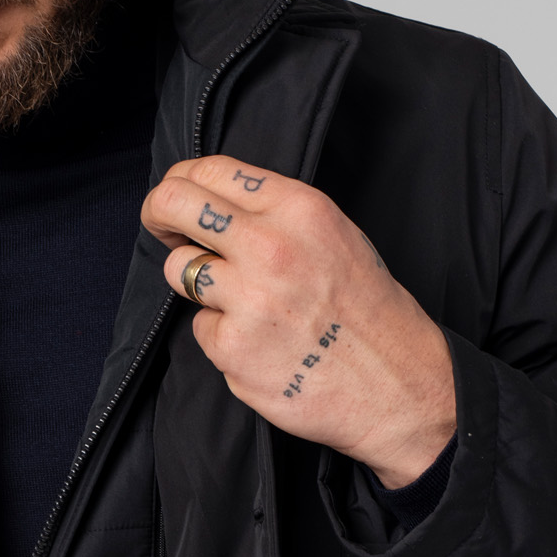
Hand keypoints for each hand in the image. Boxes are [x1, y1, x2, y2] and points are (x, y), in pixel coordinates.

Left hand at [142, 157, 456, 486]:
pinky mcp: (232, 348)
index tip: (176, 201)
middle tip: (163, 229)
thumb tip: (215, 206)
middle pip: (175, 205)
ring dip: (196, 282)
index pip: (209, 171)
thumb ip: (276, 215)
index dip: (180, 183)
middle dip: (158, 214)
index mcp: (299, 209)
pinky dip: (223, 335)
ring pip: (179, 269)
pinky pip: (201, 326)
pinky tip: (262, 344)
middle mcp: (269, 246)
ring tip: (240, 300)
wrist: (397, 386)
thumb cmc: (368, 313)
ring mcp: (248, 299)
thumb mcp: (335, 236)